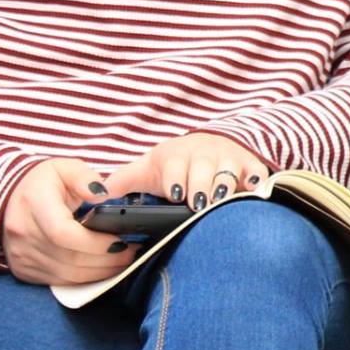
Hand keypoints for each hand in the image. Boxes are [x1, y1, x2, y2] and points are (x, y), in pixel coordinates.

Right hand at [1, 157, 132, 286]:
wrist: (12, 198)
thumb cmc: (44, 181)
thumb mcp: (65, 167)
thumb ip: (84, 177)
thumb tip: (103, 195)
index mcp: (33, 204)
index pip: (62, 233)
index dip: (95, 242)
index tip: (121, 240)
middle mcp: (22, 234)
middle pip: (68, 257)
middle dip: (105, 259)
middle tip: (133, 252)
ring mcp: (20, 255)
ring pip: (65, 275)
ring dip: (99, 272)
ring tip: (124, 260)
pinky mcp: (23, 270)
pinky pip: (58, 282)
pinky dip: (84, 279)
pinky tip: (104, 268)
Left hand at [105, 132, 269, 213]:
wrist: (207, 143)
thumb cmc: (173, 164)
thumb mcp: (146, 168)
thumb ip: (122, 181)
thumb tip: (93, 197)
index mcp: (176, 157)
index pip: (176, 168)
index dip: (176, 180)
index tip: (176, 194)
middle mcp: (204, 155)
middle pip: (204, 172)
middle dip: (201, 188)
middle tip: (197, 206)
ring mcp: (228, 160)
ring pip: (229, 174)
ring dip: (225, 188)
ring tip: (220, 203)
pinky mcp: (250, 166)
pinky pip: (256, 174)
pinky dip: (255, 183)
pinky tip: (251, 192)